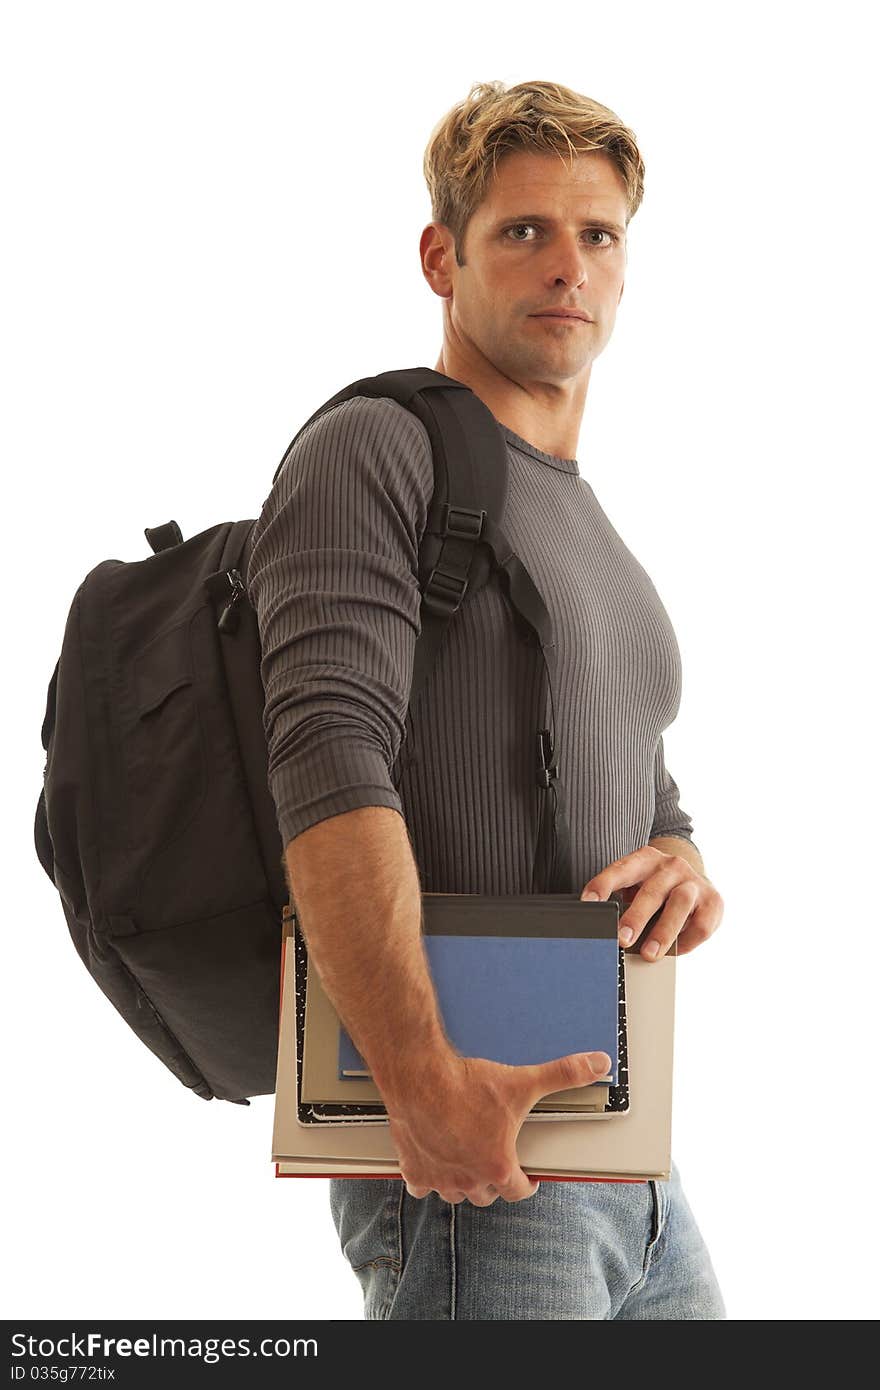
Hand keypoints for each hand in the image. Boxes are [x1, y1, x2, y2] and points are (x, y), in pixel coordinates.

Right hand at [383, 1048, 611, 1206]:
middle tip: (496, 1164)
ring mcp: (439, 1177)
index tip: (526, 1178)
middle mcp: (468, 1179)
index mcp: (497, 1167)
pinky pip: (422, 1188)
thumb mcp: (522, 1081)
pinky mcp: (414, 1169)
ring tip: (467, 1166)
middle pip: (486, 1196)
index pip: (518, 1191)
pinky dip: (427, 1180)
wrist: (419, 1076)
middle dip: (494, 1183)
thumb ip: (564, 1074)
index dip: (525, 1184)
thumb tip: (597, 1064)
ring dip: (463, 1184)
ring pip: (456, 1194)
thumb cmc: (466, 1084)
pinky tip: (431, 1166)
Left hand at [580, 845, 722, 958]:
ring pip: (679, 905)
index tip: (589, 902)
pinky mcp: (713, 901)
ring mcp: (694, 882)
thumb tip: (601, 927)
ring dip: (662, 932)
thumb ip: (622, 899)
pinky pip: (700, 925)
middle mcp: (671, 866)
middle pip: (652, 890)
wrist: (696, 883)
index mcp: (646, 859)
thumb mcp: (638, 885)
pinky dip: (686, 941)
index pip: (622, 869)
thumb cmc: (658, 889)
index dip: (604, 884)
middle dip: (636, 917)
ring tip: (649, 953)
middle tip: (622, 938)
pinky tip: (675, 950)